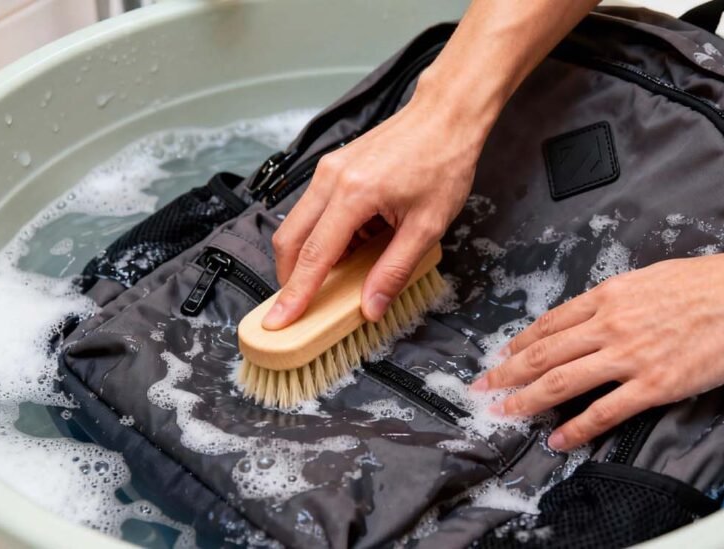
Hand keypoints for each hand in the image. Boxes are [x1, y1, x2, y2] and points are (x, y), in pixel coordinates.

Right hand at [263, 82, 490, 328]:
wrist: (445, 116)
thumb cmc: (443, 164)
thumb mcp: (428, 226)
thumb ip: (394, 269)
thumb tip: (370, 307)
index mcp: (353, 194)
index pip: (314, 256)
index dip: (295, 294)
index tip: (277, 321)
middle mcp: (330, 179)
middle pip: (290, 239)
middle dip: (290, 277)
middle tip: (300, 307)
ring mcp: (328, 169)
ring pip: (298, 224)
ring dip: (310, 256)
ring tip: (341, 275)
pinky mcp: (332, 166)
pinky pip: (314, 209)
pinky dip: (324, 235)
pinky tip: (353, 246)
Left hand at [471, 249, 723, 451]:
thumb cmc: (711, 282)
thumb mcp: (652, 277)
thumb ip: (621, 297)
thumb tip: (604, 309)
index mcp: (608, 296)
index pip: (551, 323)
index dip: (522, 341)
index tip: (504, 354)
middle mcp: (609, 325)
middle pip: (544, 353)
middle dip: (507, 372)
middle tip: (484, 387)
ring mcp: (628, 356)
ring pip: (562, 381)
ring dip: (527, 400)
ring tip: (506, 413)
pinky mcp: (653, 384)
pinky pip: (604, 411)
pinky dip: (576, 428)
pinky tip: (559, 439)